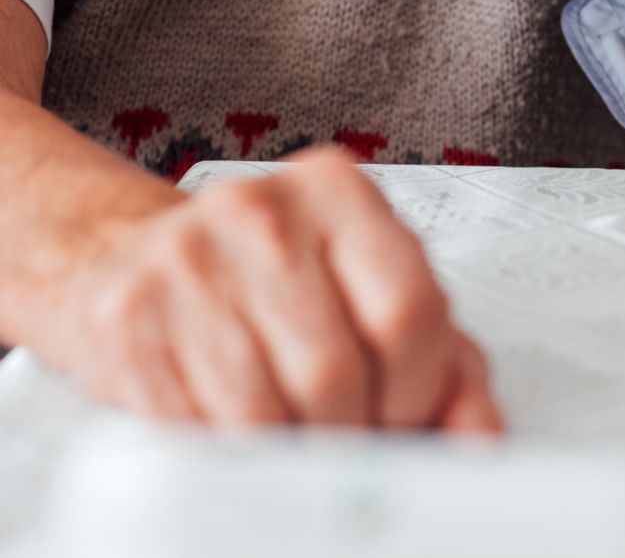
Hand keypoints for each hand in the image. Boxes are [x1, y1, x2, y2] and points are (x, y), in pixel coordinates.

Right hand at [59, 148, 502, 431]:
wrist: (146, 258)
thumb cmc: (272, 277)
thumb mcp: (372, 298)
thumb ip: (445, 364)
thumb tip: (478, 440)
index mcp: (338, 191)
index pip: (409, 309)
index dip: (416, 391)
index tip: (400, 413)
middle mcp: (262, 209)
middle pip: (336, 372)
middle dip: (348, 430)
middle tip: (338, 429)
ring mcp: (187, 256)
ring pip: (264, 414)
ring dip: (283, 447)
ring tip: (283, 419)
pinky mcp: (128, 312)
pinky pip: (196, 430)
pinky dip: (223, 451)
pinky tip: (226, 413)